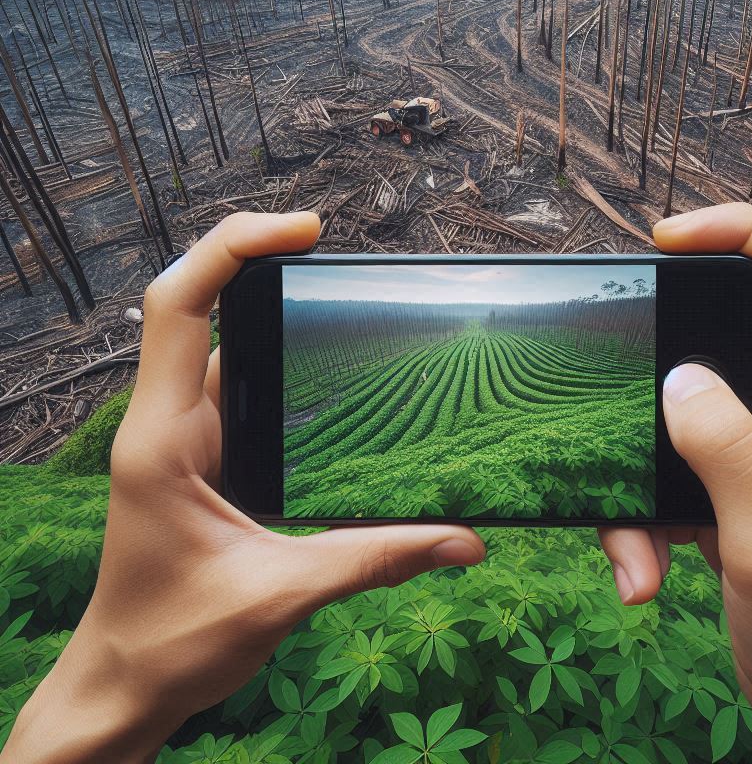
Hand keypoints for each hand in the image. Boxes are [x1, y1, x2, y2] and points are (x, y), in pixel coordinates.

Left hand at [2, 212, 484, 763]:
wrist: (124, 683)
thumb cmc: (176, 642)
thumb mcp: (283, 596)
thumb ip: (376, 559)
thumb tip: (464, 541)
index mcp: (164, 439)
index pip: (178, 307)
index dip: (233, 248)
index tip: (304, 230)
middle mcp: (167, 421)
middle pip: (191, 301)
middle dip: (249, 254)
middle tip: (322, 239)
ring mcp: (182, 433)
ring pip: (213, 338)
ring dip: (261, 301)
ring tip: (331, 283)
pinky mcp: (202, 451)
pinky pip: (233, 379)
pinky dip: (271, 351)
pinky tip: (323, 361)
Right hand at [599, 204, 751, 763]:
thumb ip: (729, 455)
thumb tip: (678, 378)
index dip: (747, 231)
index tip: (670, 238)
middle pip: (725, 333)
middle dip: (661, 357)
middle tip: (609, 375)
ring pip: (685, 410)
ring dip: (642, 465)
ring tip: (631, 543)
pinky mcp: (734, 487)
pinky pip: (673, 466)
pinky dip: (645, 512)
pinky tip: (641, 572)